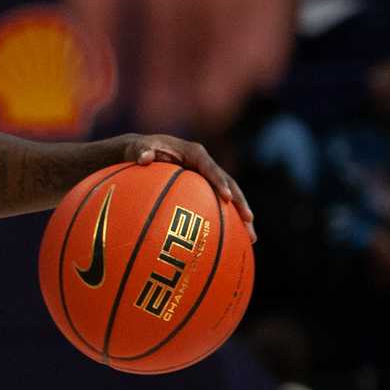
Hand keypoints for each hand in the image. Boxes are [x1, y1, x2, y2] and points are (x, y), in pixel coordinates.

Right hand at [0, 0, 294, 127]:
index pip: (101, 11)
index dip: (99, 56)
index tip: (97, 100)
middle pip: (167, 25)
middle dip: (167, 69)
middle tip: (164, 112)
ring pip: (217, 16)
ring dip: (214, 60)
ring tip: (208, 102)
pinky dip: (262, 31)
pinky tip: (256, 70)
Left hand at [124, 133, 254, 240]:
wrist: (142, 151)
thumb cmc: (140, 149)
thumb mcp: (138, 148)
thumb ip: (141, 151)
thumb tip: (144, 157)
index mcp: (194, 153)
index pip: (210, 168)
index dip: (220, 182)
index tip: (227, 197)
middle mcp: (205, 164)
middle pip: (229, 184)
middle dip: (240, 202)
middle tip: (249, 221)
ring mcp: (207, 177)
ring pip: (229, 196)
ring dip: (240, 216)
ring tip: (251, 238)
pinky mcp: (204, 188)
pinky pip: (217, 204)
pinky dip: (226, 220)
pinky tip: (232, 241)